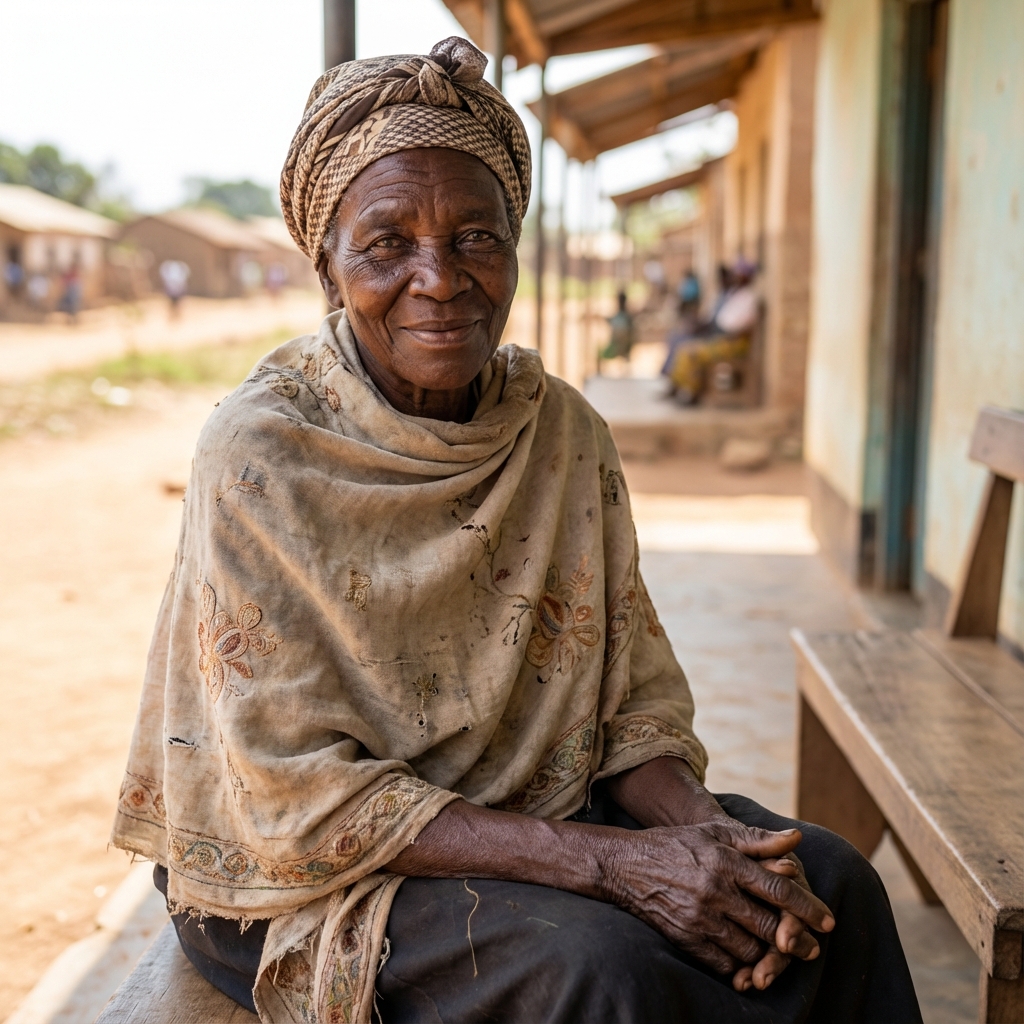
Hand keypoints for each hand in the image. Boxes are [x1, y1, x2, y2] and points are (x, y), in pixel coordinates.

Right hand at [606, 819, 833, 976]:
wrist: (628, 866)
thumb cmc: (678, 845)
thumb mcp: (715, 833)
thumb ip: (757, 840)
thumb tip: (797, 839)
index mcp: (726, 861)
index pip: (778, 889)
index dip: (807, 907)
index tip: (828, 921)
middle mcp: (715, 891)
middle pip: (769, 925)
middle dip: (796, 940)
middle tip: (812, 948)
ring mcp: (700, 918)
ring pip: (750, 949)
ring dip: (770, 956)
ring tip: (783, 955)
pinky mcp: (686, 939)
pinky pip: (724, 964)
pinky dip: (742, 968)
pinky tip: (751, 965)